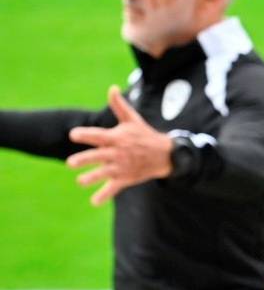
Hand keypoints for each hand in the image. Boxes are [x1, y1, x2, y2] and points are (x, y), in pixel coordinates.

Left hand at [65, 86, 173, 205]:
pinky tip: (94, 202)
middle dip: (85, 160)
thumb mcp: (133, 119)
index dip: (86, 135)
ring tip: (80, 181)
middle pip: (99, 156)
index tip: (73, 135)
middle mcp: (118, 153)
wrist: (166, 155)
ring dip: (92, 178)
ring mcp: (122, 167)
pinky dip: (104, 195)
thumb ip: (119, 105)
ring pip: (105, 173)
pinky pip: (114, 188)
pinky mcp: (127, 178)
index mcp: (117, 138)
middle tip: (70, 163)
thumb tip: (111, 88)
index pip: (98, 136)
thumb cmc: (145, 135)